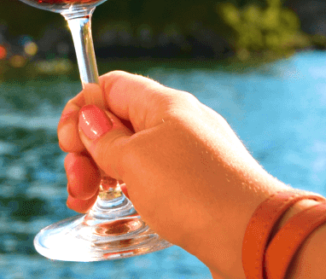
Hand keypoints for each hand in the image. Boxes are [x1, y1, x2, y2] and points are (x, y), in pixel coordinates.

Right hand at [57, 71, 284, 278]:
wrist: (257, 240)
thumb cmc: (196, 193)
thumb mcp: (134, 160)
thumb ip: (103, 137)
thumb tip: (89, 118)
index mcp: (163, 104)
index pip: (109, 86)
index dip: (81, 109)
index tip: (69, 142)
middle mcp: (177, 125)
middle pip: (115, 123)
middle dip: (86, 152)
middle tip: (77, 183)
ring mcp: (188, 157)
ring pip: (130, 156)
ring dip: (99, 176)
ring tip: (85, 204)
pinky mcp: (196, 188)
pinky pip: (150, 181)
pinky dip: (126, 192)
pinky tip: (112, 213)